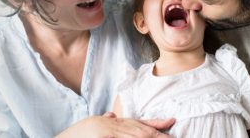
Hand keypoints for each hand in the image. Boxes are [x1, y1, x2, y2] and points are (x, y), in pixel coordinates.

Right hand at [56, 112, 174, 137]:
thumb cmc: (75, 136)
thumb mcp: (92, 125)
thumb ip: (104, 121)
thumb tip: (112, 114)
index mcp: (110, 123)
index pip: (136, 123)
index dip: (154, 123)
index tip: (170, 122)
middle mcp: (111, 126)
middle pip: (139, 130)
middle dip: (158, 134)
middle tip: (174, 137)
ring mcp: (107, 132)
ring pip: (135, 135)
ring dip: (151, 137)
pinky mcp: (103, 136)